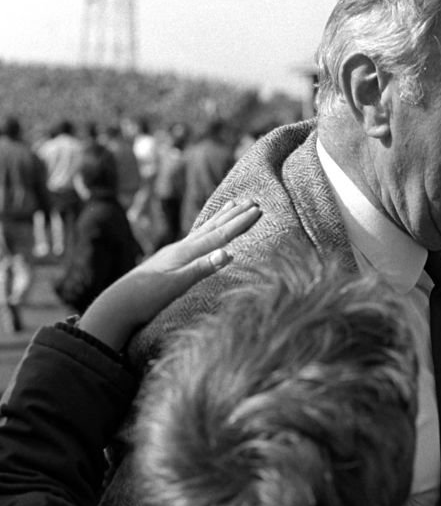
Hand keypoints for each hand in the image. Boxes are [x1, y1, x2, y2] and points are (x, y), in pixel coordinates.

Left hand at [78, 198, 260, 349]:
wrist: (116, 306)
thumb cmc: (145, 298)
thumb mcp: (176, 285)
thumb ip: (202, 268)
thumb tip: (228, 253)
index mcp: (185, 252)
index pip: (220, 235)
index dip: (240, 223)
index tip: (258, 210)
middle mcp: (180, 248)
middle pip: (213, 227)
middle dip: (234, 214)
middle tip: (252, 200)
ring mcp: (174, 253)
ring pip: (203, 230)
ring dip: (220, 217)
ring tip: (232, 204)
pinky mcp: (170, 261)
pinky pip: (195, 239)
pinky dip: (206, 230)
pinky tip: (206, 231)